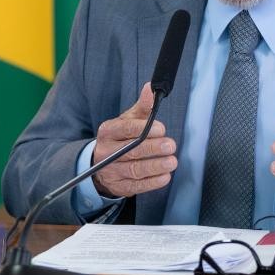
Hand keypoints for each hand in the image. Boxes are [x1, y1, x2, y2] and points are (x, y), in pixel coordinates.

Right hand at [92, 83, 177, 197]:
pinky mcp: (118, 187)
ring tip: (172, 162)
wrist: (102, 163)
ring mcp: (111, 171)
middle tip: (170, 145)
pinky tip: (165, 177)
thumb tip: (150, 88)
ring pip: (134, 169)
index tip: (161, 128)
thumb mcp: (128, 120)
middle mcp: (106, 152)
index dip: (143, 129)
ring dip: (155, 166)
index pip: (124, 129)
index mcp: (108, 131)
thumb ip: (142, 106)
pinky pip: (136, 186)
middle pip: (131, 151)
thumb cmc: (120, 138)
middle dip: (153, 148)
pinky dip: (152, 182)